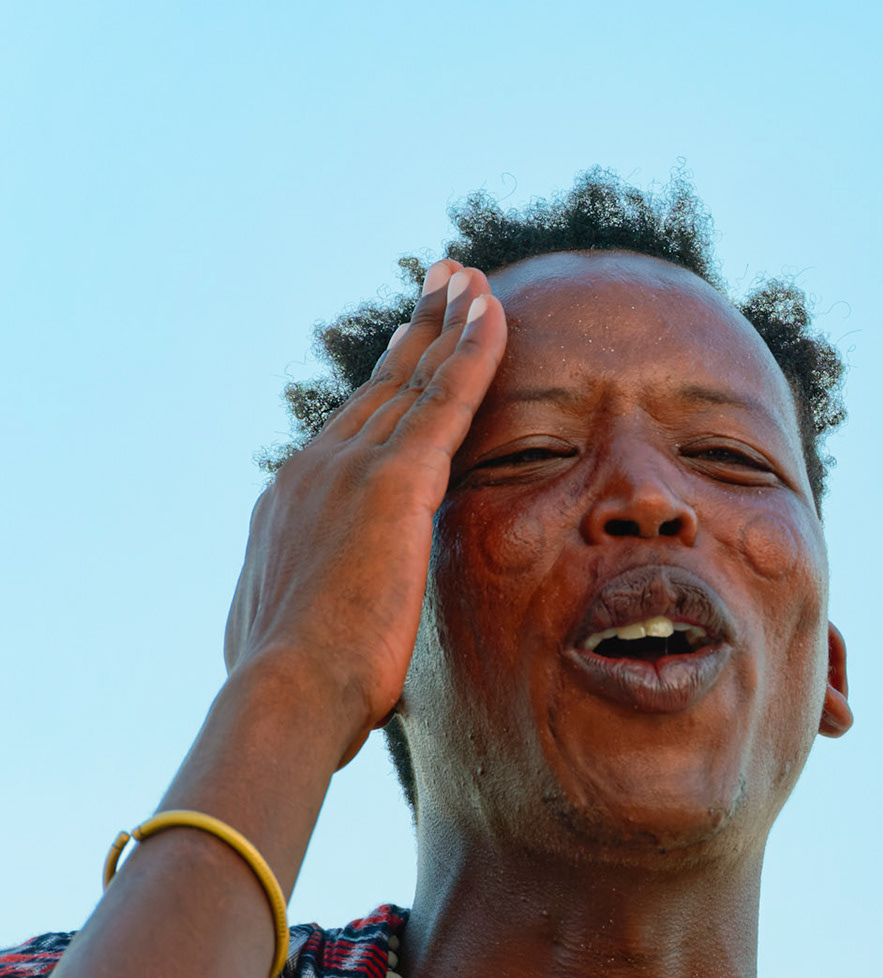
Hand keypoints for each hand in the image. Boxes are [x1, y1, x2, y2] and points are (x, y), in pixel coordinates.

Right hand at [223, 260, 505, 765]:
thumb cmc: (301, 693)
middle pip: (382, 387)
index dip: (386, 385)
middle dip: (416, 332)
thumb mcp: (298, 636)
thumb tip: (319, 634)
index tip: (405, 350)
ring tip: (473, 279)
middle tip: (443, 283)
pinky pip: (447, 398)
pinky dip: (472, 349)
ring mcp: (353, 469)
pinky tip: (495, 310)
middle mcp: (316, 470)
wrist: (287, 693)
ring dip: (448, 323)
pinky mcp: (396, 480)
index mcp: (294, 507)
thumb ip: (315, 613)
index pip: (355, 431)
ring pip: (415, 379)